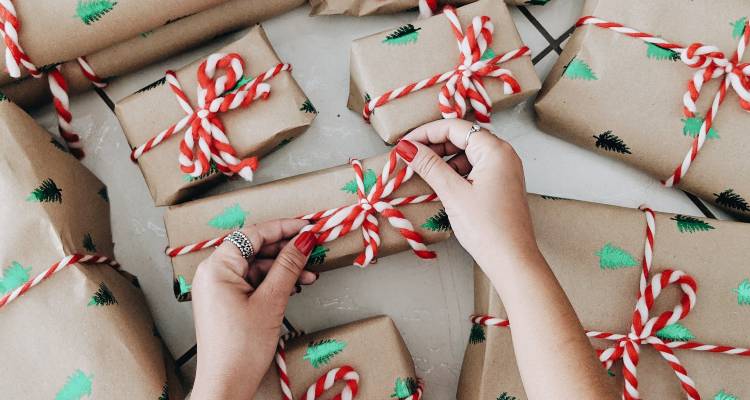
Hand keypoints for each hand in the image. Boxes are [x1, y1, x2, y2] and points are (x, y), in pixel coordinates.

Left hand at [190, 220, 317, 399]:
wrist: (226, 385)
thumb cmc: (240, 348)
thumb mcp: (271, 301)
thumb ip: (288, 266)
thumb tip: (304, 240)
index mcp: (217, 267)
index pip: (253, 234)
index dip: (283, 227)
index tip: (307, 226)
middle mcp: (213, 273)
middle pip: (254, 248)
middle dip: (286, 249)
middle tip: (312, 248)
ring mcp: (219, 288)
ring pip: (256, 266)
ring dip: (283, 268)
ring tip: (310, 274)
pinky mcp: (226, 302)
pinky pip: (252, 282)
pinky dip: (273, 282)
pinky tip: (295, 286)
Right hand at [397, 120, 617, 398]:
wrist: (512, 260)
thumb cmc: (486, 227)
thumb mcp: (453, 193)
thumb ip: (429, 166)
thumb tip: (406, 147)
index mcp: (495, 150)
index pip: (455, 127)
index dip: (426, 133)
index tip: (403, 145)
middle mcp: (503, 154)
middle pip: (462, 137)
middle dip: (434, 145)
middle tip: (409, 158)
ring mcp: (504, 170)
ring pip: (467, 153)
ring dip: (443, 159)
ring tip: (421, 172)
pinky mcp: (501, 186)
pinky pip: (474, 168)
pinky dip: (455, 172)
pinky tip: (440, 184)